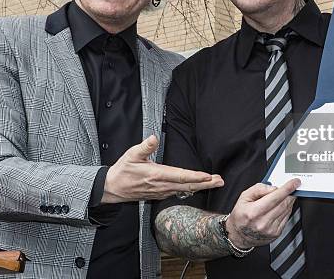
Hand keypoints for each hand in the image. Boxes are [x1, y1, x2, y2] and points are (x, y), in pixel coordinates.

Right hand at [102, 135, 223, 202]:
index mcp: (157, 175)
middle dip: (205, 184)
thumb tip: (153, 138)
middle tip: (220, 181)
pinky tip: (198, 187)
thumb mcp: (131, 155)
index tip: (208, 176)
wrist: (113, 188)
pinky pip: (179, 193)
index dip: (195, 177)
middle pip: (188, 186)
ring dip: (201, 187)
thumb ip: (144, 147)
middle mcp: (162, 186)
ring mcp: (162, 192)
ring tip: (214, 183)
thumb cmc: (123, 171)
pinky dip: (191, 190)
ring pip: (185, 190)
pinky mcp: (160, 194)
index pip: (180, 176)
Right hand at [225, 179, 300, 248]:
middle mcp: (263, 222)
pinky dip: (286, 210)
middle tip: (292, 187)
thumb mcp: (244, 197)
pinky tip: (281, 207)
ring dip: (289, 201)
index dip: (287, 188)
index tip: (294, 182)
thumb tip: (274, 188)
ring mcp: (270, 229)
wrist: (239, 235)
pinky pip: (286, 218)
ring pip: (287, 210)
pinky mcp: (276, 234)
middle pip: (283, 203)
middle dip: (290, 193)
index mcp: (254, 212)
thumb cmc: (241, 215)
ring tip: (285, 196)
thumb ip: (259, 189)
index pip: (275, 197)